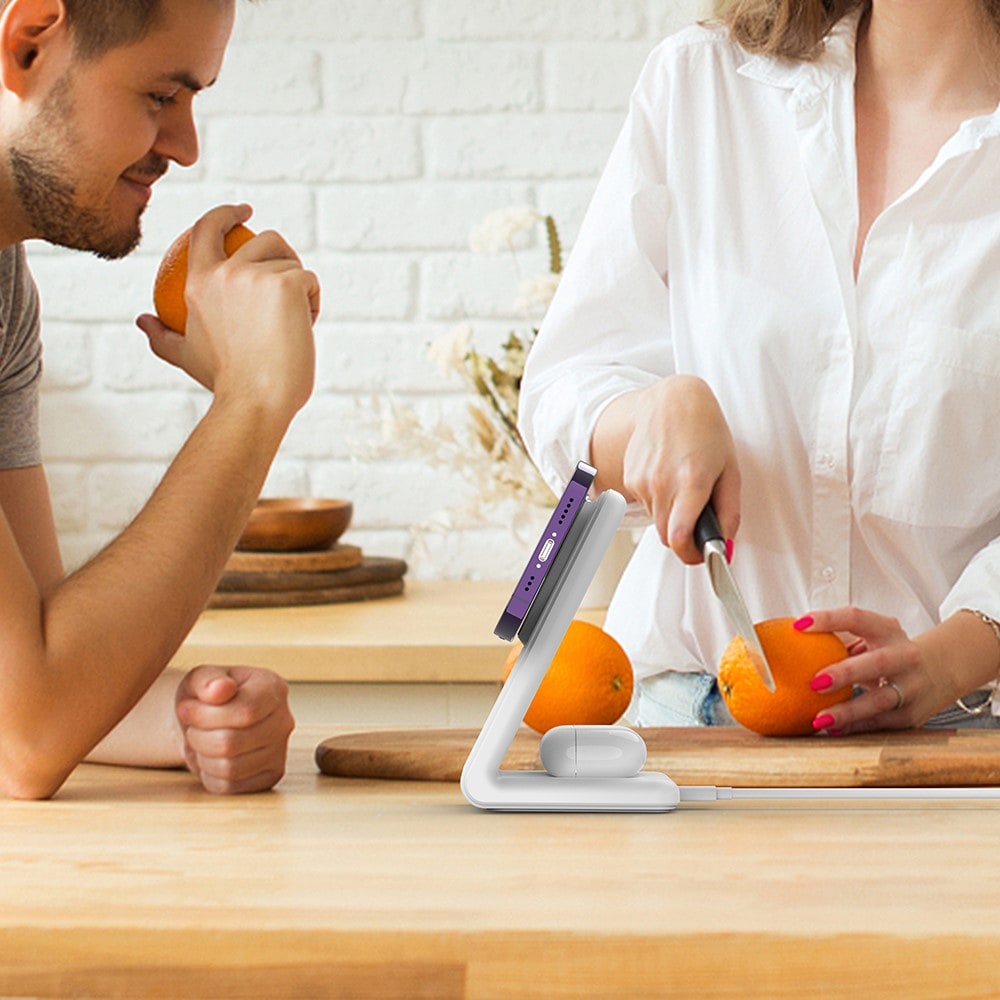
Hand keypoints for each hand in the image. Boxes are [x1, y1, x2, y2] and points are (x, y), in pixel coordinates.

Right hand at [136, 204, 319, 420]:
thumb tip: (142, 321)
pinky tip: (304, 329)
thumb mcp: (186, 356)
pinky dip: (313, 304)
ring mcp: (256, 275)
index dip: (226, 213)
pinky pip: (309, 281)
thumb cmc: (226, 383)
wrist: (255, 401)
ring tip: (294, 323)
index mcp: (198, 281)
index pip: (207, 228)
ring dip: (298, 288)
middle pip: (265, 239)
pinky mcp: (288, 283)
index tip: (243, 212)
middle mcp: (224, 271)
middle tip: (291, 283)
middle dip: (282, 256)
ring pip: (291, 262)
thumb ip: (162, 336)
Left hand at [174, 665, 294, 793]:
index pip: (245, 712)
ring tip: (201, 741)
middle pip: (231, 743)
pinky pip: (230, 787)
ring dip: (202, 756)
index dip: (206, 716)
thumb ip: (208, 679)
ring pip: (230, 768)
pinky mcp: (270, 775)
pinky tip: (211, 757)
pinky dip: (210, 775)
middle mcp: (284, 720)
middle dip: (198, 737)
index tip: (186, 709)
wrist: (208, 719)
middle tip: (192, 728)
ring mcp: (280, 751)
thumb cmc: (206, 696)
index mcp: (273, 688)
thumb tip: (222, 688)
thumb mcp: (200, 678)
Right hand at [619, 375, 739, 563]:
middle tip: (698, 523)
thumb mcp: (730, 470)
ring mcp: (642, 480)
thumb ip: (729, 512)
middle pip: (667, 536)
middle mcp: (662, 483)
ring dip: (670, 514)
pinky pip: (645, 503)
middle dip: (683, 537)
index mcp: (692, 481)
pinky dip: (657, 499)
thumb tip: (727, 546)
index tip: (700, 555)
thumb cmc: (706, 432)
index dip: (690, 554)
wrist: (670, 402)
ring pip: (656, 519)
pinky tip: (667, 474)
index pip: (679, 538)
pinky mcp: (630, 478)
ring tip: (683, 485)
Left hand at [797, 607, 950, 733]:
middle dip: (845, 673)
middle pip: (876, 663)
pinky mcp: (912, 714)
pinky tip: (832, 729)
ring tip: (819, 718)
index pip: (856, 618)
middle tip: (814, 681)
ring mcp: (912, 686)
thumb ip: (837, 639)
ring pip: (881, 700)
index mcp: (887, 630)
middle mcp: (904, 656)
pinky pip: (880, 723)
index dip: (827, 620)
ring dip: (848, 710)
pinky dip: (855, 727)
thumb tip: (786, 640)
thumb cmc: (890, 651)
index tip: (798, 625)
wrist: (942, 669)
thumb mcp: (871, 636)